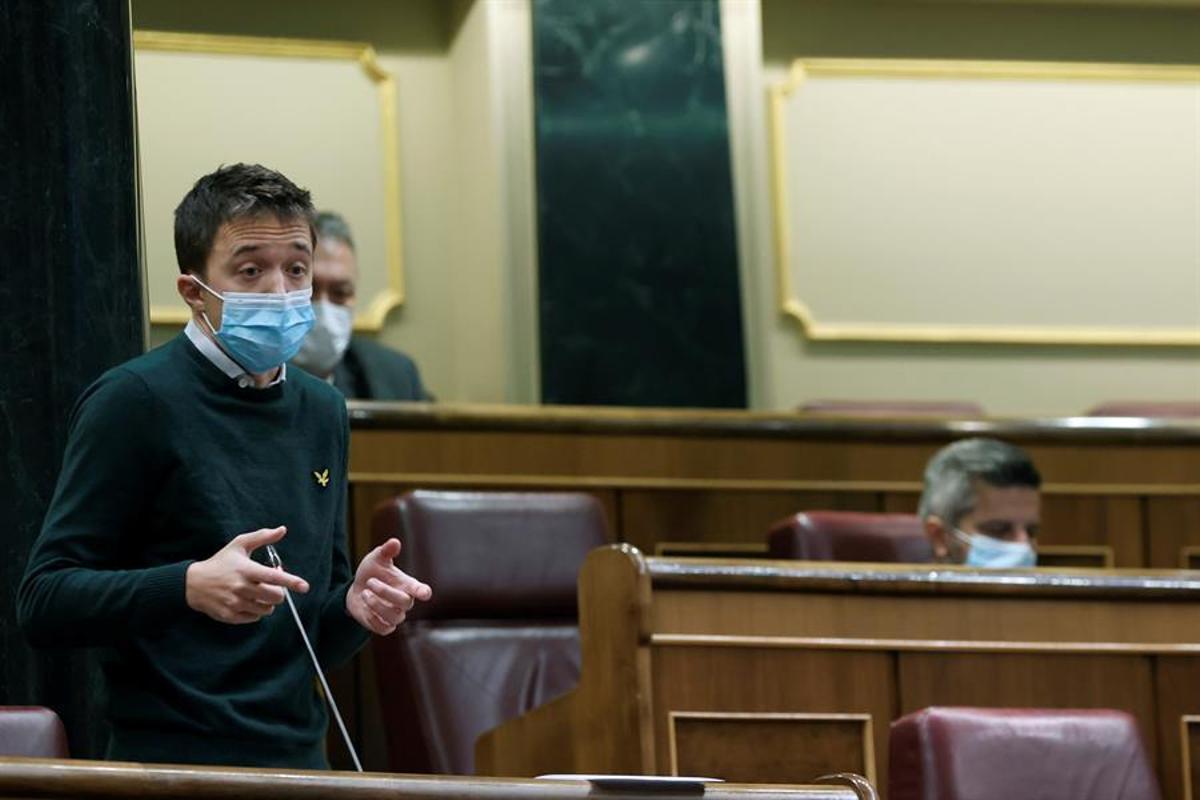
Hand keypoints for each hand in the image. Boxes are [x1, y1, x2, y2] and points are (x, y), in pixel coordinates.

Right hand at [186, 526, 309, 623]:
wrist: (193, 584)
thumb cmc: (220, 562)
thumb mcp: (239, 545)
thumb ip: (262, 537)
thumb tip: (282, 530)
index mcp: (246, 570)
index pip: (274, 577)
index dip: (291, 582)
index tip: (304, 586)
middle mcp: (241, 587)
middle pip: (275, 597)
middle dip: (279, 593)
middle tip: (271, 587)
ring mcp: (235, 603)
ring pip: (266, 610)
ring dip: (268, 603)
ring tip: (258, 594)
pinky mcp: (230, 616)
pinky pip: (254, 618)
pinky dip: (256, 611)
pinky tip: (247, 601)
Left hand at [346, 538, 431, 634]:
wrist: (356, 589)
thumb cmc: (372, 572)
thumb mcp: (376, 559)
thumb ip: (386, 551)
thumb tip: (394, 542)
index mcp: (408, 585)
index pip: (421, 590)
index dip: (423, 592)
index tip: (424, 593)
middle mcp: (404, 602)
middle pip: (405, 603)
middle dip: (385, 592)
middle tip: (370, 581)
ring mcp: (395, 615)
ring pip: (394, 617)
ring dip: (377, 605)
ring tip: (365, 593)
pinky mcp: (384, 626)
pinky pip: (384, 629)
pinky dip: (373, 618)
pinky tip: (365, 607)